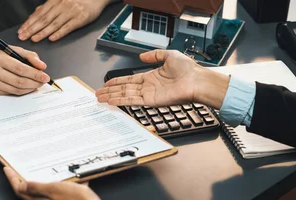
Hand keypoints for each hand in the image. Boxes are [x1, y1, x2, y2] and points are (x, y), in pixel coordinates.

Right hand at [0, 45, 49, 94]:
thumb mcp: (13, 48)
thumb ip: (29, 56)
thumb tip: (42, 66)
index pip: (20, 68)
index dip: (34, 74)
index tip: (45, 77)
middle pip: (18, 81)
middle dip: (34, 83)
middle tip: (43, 82)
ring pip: (15, 89)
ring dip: (29, 88)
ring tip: (36, 84)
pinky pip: (9, 93)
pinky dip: (20, 91)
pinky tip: (26, 87)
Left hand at [3, 167, 99, 199]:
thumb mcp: (55, 190)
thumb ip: (38, 187)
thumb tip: (23, 184)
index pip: (19, 189)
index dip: (11, 178)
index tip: (6, 168)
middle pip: (28, 191)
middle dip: (23, 178)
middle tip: (17, 168)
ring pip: (43, 190)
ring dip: (42, 179)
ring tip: (41, 168)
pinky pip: (58, 191)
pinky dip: (60, 183)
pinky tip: (69, 177)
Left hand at [18, 0, 110, 41]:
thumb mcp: (60, 0)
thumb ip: (47, 7)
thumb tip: (34, 15)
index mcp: (55, 1)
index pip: (39, 13)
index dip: (29, 22)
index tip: (21, 30)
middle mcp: (61, 6)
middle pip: (44, 19)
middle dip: (32, 29)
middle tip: (23, 37)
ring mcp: (71, 12)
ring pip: (54, 24)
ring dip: (42, 32)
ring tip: (34, 39)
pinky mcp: (80, 19)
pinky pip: (68, 27)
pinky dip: (59, 33)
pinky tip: (52, 38)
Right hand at [95, 50, 229, 108]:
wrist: (197, 80)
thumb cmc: (188, 69)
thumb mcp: (169, 55)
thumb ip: (154, 55)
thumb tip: (142, 56)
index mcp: (151, 77)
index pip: (129, 80)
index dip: (117, 82)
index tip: (106, 84)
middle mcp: (148, 87)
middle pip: (124, 89)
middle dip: (110, 92)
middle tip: (98, 94)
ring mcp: (149, 95)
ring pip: (125, 96)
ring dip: (112, 97)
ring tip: (100, 99)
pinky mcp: (152, 101)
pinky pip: (133, 101)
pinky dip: (121, 102)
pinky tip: (112, 102)